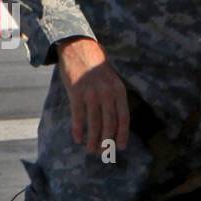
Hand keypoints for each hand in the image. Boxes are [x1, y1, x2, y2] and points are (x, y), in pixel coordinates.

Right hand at [56, 37, 129, 153]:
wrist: (79, 48)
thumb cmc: (95, 67)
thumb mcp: (111, 80)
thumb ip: (114, 98)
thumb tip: (115, 123)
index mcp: (119, 91)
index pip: (123, 117)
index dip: (123, 134)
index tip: (121, 147)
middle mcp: (107, 93)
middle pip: (109, 123)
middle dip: (107, 141)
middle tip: (103, 153)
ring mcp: (92, 93)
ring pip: (94, 122)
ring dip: (92, 139)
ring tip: (91, 150)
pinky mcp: (76, 92)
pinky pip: (78, 115)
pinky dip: (78, 129)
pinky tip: (78, 138)